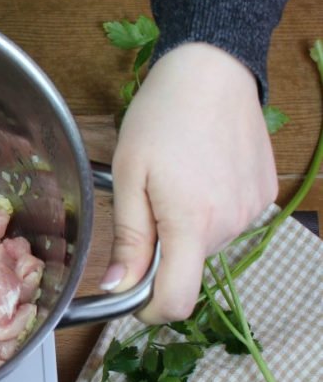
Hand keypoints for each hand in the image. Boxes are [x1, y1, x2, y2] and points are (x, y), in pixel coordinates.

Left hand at [102, 42, 277, 323]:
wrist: (212, 71)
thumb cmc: (159, 118)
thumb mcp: (128, 178)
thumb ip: (128, 238)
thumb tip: (117, 289)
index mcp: (190, 223)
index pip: (178, 300)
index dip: (150, 309)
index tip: (132, 297)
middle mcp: (229, 224)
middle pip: (187, 267)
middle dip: (162, 251)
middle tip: (148, 202)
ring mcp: (252, 210)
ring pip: (207, 244)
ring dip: (186, 227)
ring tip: (176, 179)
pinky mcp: (265, 195)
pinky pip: (228, 220)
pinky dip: (210, 209)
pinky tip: (201, 172)